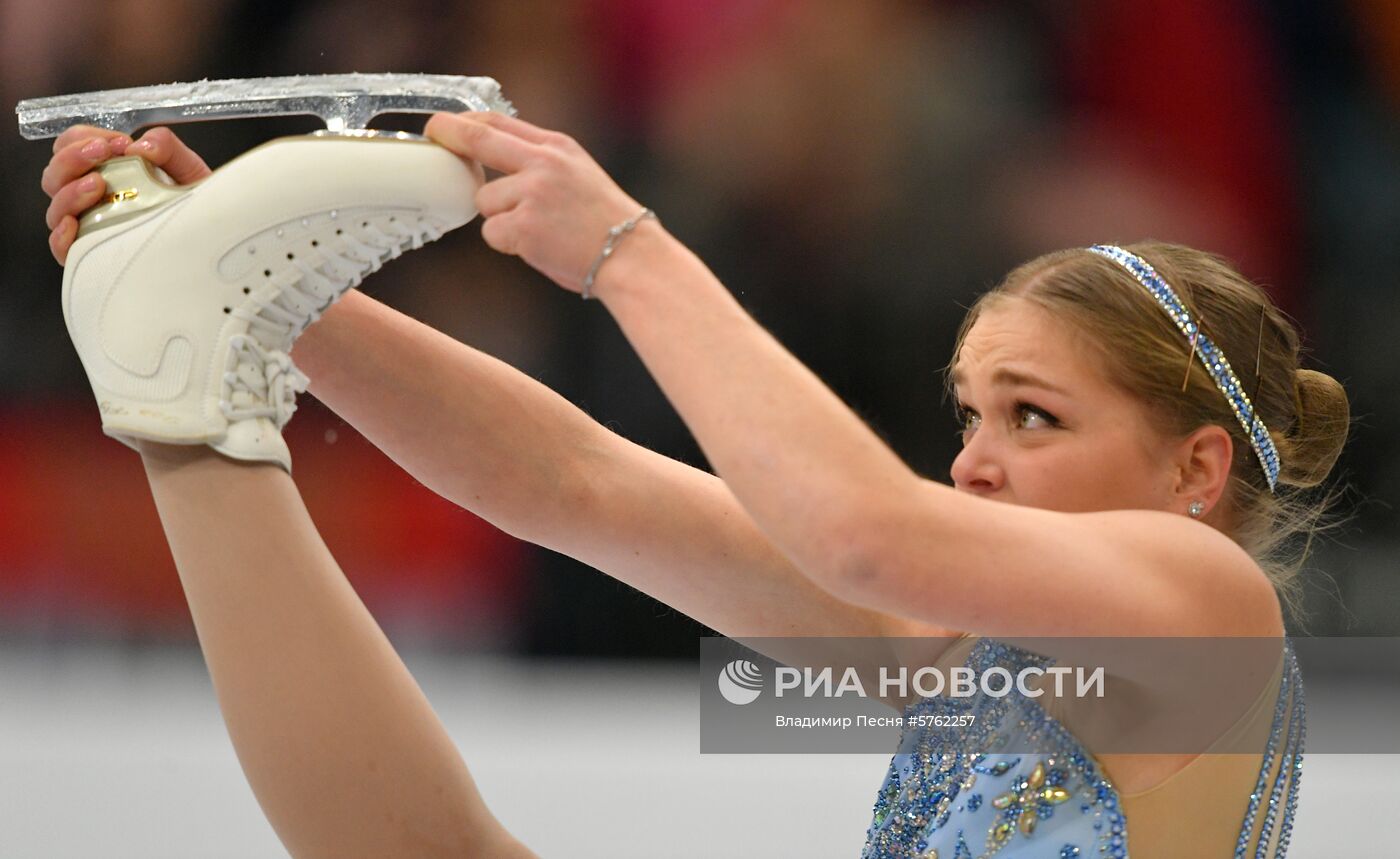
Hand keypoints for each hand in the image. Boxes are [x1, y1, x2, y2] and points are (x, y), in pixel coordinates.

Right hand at [41, 125, 211, 264]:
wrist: (210, 238)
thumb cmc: (192, 203)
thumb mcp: (186, 168)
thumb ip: (166, 147)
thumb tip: (141, 146)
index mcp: (103, 169)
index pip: (71, 146)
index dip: (84, 139)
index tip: (118, 142)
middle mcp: (88, 196)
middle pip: (55, 174)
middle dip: (73, 157)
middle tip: (104, 153)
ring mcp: (88, 225)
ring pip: (55, 207)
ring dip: (70, 191)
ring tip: (98, 184)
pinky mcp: (93, 254)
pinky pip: (61, 248)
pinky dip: (61, 235)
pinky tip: (74, 224)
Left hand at [424, 111, 653, 293]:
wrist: (631, 256)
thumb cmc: (605, 223)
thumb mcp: (578, 174)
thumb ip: (539, 162)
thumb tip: (491, 160)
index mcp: (557, 146)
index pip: (498, 121)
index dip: (463, 121)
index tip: (443, 125)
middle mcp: (543, 163)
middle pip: (478, 139)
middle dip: (447, 134)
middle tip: (432, 134)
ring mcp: (533, 193)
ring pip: (484, 201)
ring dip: (500, 218)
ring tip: (538, 230)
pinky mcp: (525, 226)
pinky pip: (493, 233)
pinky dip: (508, 244)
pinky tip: (537, 246)